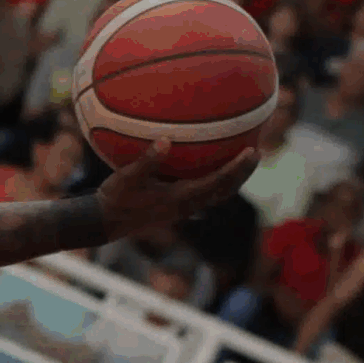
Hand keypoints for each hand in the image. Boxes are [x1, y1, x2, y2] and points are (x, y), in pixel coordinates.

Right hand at [96, 143, 258, 236]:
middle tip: (256, 152)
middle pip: (225, 190)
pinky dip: (216, 178)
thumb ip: (147, 161)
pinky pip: (205, 192)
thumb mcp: (127, 178)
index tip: (251, 151)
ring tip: (242, 159)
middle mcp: (187, 205)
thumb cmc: (116, 198)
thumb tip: (165, 140)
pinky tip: (210, 162)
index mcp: (180, 198)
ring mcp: (183, 208)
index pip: (217, 182)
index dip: (236, 168)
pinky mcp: (177, 206)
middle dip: (243, 173)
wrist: (107, 222)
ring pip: (217, 194)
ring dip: (232, 178)